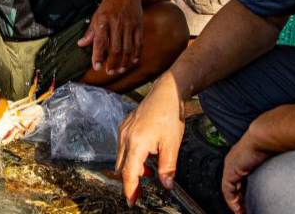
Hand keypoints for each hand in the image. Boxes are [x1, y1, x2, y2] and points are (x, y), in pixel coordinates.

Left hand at [77, 0, 142, 74]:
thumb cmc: (109, 5)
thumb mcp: (97, 15)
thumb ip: (90, 31)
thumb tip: (81, 44)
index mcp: (103, 20)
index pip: (99, 41)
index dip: (97, 55)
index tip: (96, 67)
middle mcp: (116, 23)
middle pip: (115, 48)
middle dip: (112, 63)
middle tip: (109, 72)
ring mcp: (129, 24)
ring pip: (127, 48)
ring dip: (124, 62)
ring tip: (120, 69)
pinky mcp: (139, 25)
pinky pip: (139, 43)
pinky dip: (136, 53)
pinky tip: (133, 61)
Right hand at [116, 74, 184, 206]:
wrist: (166, 92)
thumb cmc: (170, 115)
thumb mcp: (173, 144)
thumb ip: (167, 167)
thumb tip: (166, 185)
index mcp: (136, 144)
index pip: (129, 174)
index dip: (130, 190)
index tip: (131, 203)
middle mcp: (125, 137)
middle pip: (122, 168)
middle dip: (132, 180)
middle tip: (142, 189)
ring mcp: (123, 130)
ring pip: (121, 157)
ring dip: (133, 166)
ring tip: (151, 167)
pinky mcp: (124, 125)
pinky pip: (122, 146)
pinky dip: (131, 155)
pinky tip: (146, 153)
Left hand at [221, 132, 271, 213]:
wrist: (265, 136)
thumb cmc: (271, 143)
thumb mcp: (269, 159)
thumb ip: (267, 169)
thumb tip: (277, 178)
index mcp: (243, 157)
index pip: (240, 178)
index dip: (244, 191)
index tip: (248, 201)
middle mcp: (234, 160)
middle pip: (234, 184)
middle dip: (240, 198)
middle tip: (245, 209)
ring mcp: (231, 165)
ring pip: (229, 188)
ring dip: (235, 201)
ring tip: (241, 212)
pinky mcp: (231, 170)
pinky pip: (228, 189)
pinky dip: (231, 199)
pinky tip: (236, 207)